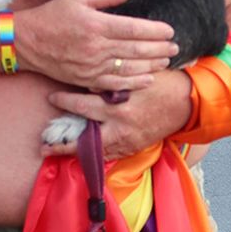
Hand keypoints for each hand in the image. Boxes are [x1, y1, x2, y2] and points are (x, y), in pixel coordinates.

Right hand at [14, 0, 177, 92]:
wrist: (27, 41)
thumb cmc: (53, 16)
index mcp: (96, 25)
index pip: (133, 28)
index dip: (154, 31)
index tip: (169, 31)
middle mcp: (96, 47)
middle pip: (136, 49)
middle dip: (159, 48)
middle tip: (176, 47)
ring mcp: (92, 66)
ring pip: (129, 68)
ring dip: (151, 65)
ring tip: (167, 60)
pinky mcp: (86, 79)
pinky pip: (115, 84)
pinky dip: (133, 83)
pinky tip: (148, 79)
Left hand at [44, 70, 191, 160]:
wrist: (187, 102)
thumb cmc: (161, 82)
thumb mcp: (134, 75)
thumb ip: (111, 80)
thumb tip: (87, 78)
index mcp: (120, 106)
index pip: (85, 105)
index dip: (66, 102)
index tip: (52, 97)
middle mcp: (121, 128)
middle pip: (85, 139)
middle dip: (63, 142)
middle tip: (43, 142)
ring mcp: (128, 141)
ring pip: (96, 152)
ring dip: (74, 152)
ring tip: (54, 152)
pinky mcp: (134, 148)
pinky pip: (111, 156)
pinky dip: (95, 155)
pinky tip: (81, 155)